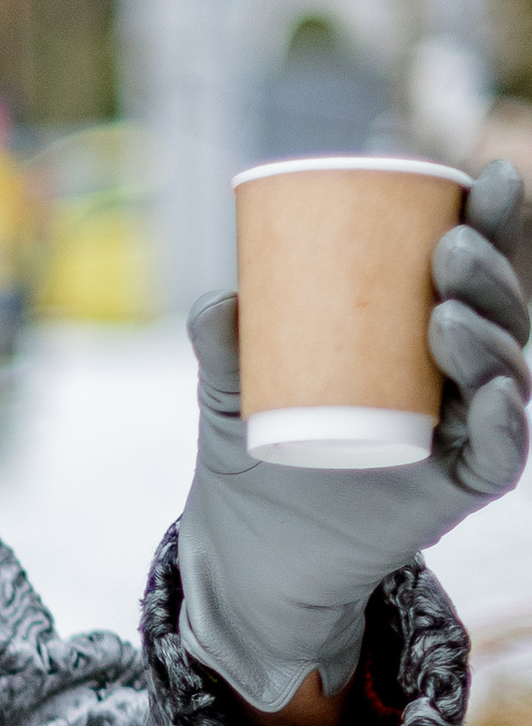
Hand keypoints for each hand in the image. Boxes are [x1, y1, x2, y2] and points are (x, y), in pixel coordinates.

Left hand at [177, 161, 528, 715]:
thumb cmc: (252, 448)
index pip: (469, 266)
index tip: (482, 177)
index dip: (490, 219)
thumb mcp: (231, 387)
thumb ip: (222, 342)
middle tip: (448, 251)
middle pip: (497, 312)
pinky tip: (491, 394)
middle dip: (487, 272)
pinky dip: (501, 424)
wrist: (247, 549)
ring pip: (503, 375)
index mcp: (419, 329)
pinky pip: (497, 455)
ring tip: (448, 317)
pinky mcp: (456, 490)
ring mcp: (460, 432)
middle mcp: (455, 374)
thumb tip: (222, 299)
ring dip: (490, 338)